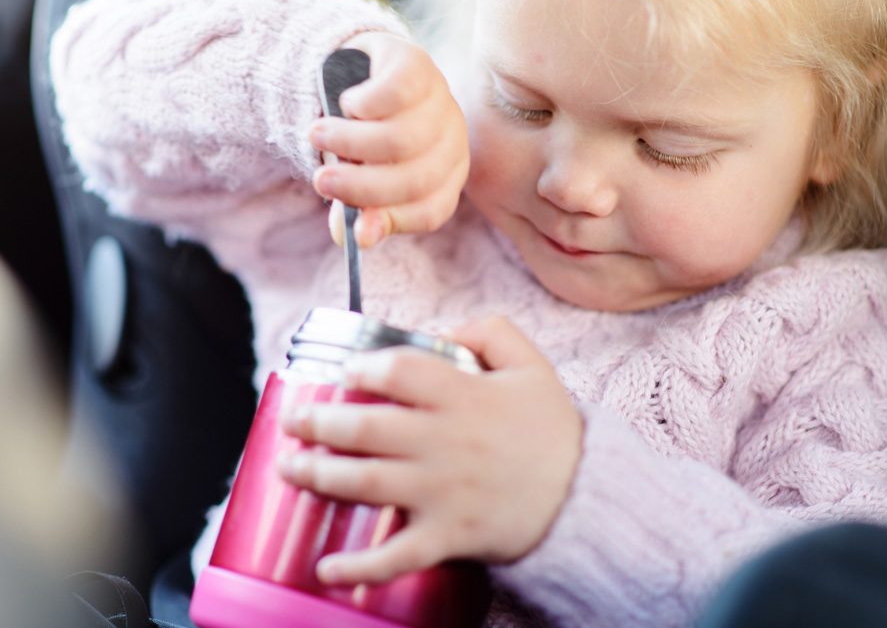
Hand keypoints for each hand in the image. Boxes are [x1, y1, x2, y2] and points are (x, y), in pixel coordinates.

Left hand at [278, 316, 582, 584]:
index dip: (363, 368)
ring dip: (319, 476)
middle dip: (319, 422)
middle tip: (294, 420)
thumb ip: (491, 331)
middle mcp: (446, 442)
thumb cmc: (552, 429)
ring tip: (291, 467)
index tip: (346, 373)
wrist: (584, 495)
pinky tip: (327, 566)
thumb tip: (443, 330)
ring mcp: (443, 493)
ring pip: (366, 483)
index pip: (398, 371)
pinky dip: (358, 567)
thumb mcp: (531, 365)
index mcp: (464, 396)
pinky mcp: (447, 536)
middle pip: (366, 428)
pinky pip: (396, 555)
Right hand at [310, 32, 468, 247]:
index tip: (357, 232)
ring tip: (317, 136)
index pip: (431, 209)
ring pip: (401, 139)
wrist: (363, 69)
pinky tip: (346, 103)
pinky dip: (362, 103)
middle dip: (362, 187)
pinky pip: (394, 92)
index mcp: (445, 174)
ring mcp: (439, 101)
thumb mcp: (359, 173)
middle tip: (320, 182)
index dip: (395, 222)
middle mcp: (451, 140)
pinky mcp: (418, 65)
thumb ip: (359, 206)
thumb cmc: (364, 132)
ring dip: (351, 143)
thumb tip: (353, 238)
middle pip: (415, 178)